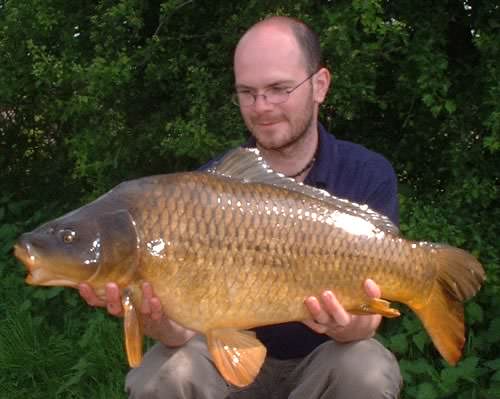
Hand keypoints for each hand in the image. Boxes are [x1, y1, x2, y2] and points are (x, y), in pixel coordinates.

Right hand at [78, 282, 194, 345]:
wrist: (169, 325)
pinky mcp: (157, 320)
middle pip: (114, 307)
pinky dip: (154, 307)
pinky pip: (155, 314)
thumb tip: (117, 249)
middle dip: (112, 297)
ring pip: (138, 309)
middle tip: (110, 285)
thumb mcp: (134, 286)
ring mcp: (142, 317)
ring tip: (144, 284)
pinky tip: (154, 299)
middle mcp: (127, 311)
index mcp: (118, 303)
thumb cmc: (146, 300)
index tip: (82, 284)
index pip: (98, 301)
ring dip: (140, 298)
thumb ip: (126, 274)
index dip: (89, 295)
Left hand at [302, 279, 381, 341]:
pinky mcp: (320, 326)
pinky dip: (305, 317)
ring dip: (315, 311)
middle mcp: (343, 323)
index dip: (362, 300)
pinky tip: (299, 305)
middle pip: (338, 318)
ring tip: (309, 299)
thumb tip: (368, 281)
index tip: (363, 284)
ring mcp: (330, 325)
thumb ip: (373, 295)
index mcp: (359, 318)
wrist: (356, 333)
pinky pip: (312, 324)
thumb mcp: (374, 306)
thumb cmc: (364, 314)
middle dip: (333, 306)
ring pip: (322, 321)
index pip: (360, 310)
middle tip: (327, 293)